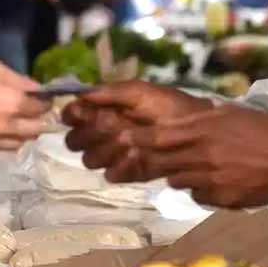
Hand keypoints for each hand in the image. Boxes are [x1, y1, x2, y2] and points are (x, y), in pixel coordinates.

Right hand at [0, 52, 49, 154]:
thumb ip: (16, 79)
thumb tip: (37, 88)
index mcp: (12, 104)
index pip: (42, 109)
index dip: (44, 103)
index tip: (41, 99)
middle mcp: (4, 127)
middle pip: (34, 131)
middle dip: (37, 121)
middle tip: (30, 112)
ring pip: (16, 145)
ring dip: (20, 135)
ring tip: (13, 123)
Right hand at [63, 81, 213, 171]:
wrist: (196, 128)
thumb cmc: (169, 105)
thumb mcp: (141, 91)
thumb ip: (111, 92)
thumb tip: (82, 95)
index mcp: (101, 110)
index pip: (71, 116)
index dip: (73, 116)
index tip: (83, 113)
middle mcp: (101, 135)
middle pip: (74, 141)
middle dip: (89, 134)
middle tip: (108, 124)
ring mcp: (113, 155)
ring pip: (90, 159)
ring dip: (105, 149)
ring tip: (127, 139)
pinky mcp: (128, 173)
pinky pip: (111, 174)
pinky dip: (121, 165)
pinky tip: (136, 154)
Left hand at [108, 106, 267, 208]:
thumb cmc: (267, 132)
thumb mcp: (234, 115)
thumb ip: (206, 118)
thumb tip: (183, 119)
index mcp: (204, 131)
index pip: (159, 136)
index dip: (137, 139)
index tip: (120, 137)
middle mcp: (202, 156)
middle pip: (161, 162)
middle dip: (151, 161)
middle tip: (144, 159)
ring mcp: (210, 180)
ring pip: (177, 181)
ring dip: (180, 174)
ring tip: (198, 167)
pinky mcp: (220, 199)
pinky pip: (198, 196)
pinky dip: (201, 190)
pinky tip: (218, 181)